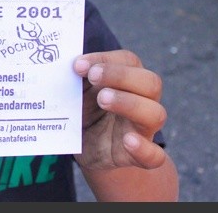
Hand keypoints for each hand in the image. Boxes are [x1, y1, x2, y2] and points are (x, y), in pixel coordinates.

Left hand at [72, 50, 167, 170]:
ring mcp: (143, 130)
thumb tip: (62, 64)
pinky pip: (155, 156)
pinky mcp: (138, 157)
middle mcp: (143, 101)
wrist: (88, 150)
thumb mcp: (79, 93)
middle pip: (150, 83)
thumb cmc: (86, 113)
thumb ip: (76, 78)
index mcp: (129, 81)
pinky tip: (128, 140)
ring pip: (154, 114)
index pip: (129, 61)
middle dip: (120, 75)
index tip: (79, 64)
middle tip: (93, 76)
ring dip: (129, 103)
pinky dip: (144, 149)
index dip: (106, 59)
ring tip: (102, 100)